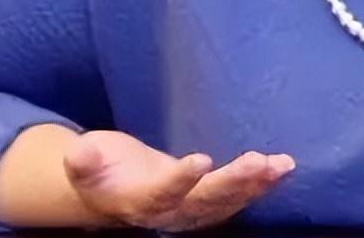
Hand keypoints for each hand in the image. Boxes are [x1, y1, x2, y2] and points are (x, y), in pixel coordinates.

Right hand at [63, 129, 293, 230]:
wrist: (114, 189)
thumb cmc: (99, 170)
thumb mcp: (84, 162)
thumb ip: (84, 159)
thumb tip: (80, 151)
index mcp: (138, 202)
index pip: (162, 194)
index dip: (181, 180)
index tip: (201, 159)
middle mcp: (171, 213)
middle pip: (204, 202)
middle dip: (232, 182)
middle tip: (257, 161)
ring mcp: (193, 210)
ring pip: (227, 202)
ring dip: (255, 185)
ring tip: (280, 165)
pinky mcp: (210, 201)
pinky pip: (239, 197)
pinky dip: (262, 184)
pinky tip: (283, 167)